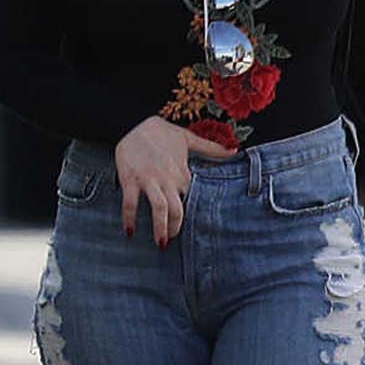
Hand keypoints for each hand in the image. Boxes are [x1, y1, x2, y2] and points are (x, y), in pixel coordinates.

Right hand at [114, 117, 236, 247]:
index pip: (192, 197)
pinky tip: (129, 231)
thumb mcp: (189, 139)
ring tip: (161, 243)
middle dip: (177, 227)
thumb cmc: (161, 132)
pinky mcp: (130, 180)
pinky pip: (130, 203)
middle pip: (178, 209)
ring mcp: (149, 180)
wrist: (133, 121)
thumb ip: (212, 149)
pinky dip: (129, 218)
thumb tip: (235, 150)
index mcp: (182, 172)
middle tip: (173, 239)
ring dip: (160, 228)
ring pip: (159, 208)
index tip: (195, 226)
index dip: (193, 212)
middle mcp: (168, 179)